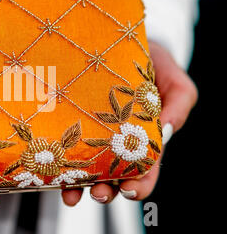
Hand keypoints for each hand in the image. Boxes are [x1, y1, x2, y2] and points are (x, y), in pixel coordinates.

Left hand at [61, 42, 197, 204]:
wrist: (117, 40)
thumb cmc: (148, 59)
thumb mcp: (170, 75)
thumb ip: (179, 100)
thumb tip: (166, 131)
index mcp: (144, 136)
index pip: (146, 168)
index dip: (142, 183)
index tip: (132, 191)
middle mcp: (117, 141)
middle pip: (114, 176)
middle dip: (109, 191)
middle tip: (100, 193)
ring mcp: (90, 135)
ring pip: (86, 169)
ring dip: (81, 185)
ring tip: (72, 193)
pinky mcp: (68, 126)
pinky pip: (62, 150)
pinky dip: (59, 167)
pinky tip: (53, 175)